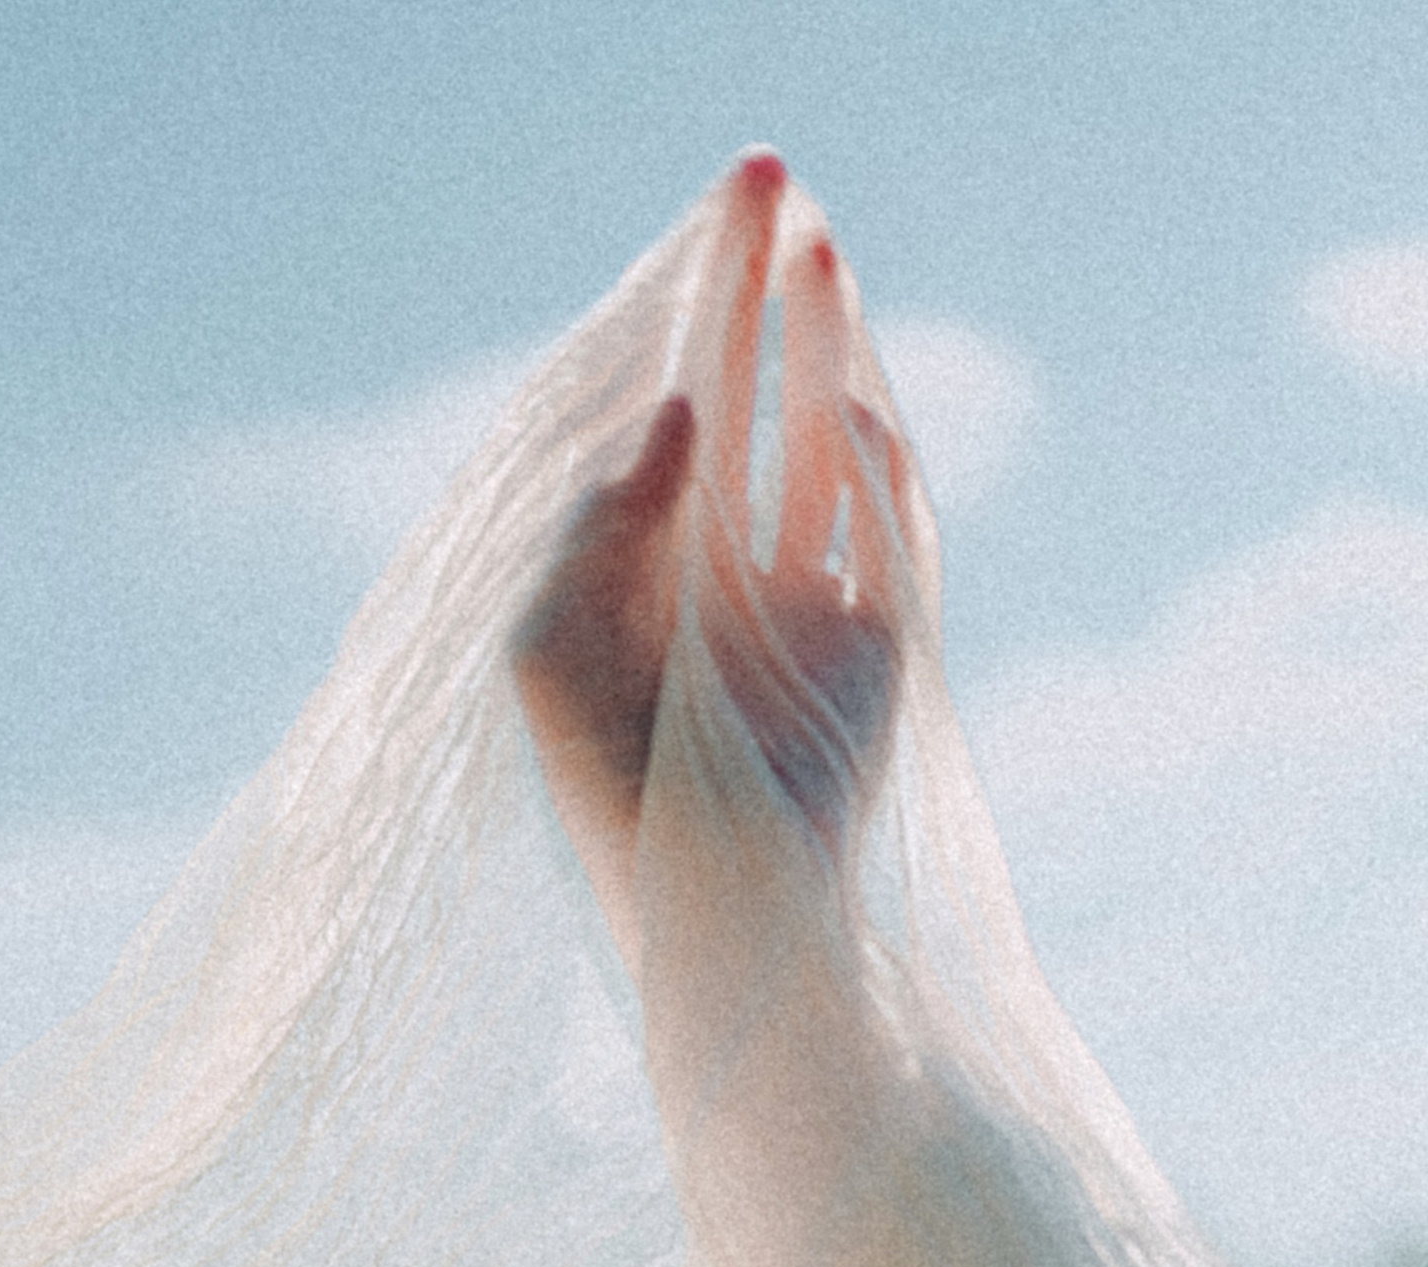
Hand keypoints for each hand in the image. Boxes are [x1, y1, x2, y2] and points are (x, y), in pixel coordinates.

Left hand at [512, 154, 912, 961]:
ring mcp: (805, 609)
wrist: (718, 912)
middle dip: (746, 297)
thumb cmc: (611, 802)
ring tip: (810, 249)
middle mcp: (717, 583)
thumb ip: (592, 524)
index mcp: (633, 584)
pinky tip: (856, 404)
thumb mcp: (548, 655)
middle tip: (760, 182)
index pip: (660, 421)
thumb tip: (676, 408)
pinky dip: (882, 466)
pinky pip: (889, 531)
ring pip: (817, 444)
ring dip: (819, 347)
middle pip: (744, 401)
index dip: (674, 323)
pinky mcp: (879, 647)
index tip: (690, 233)